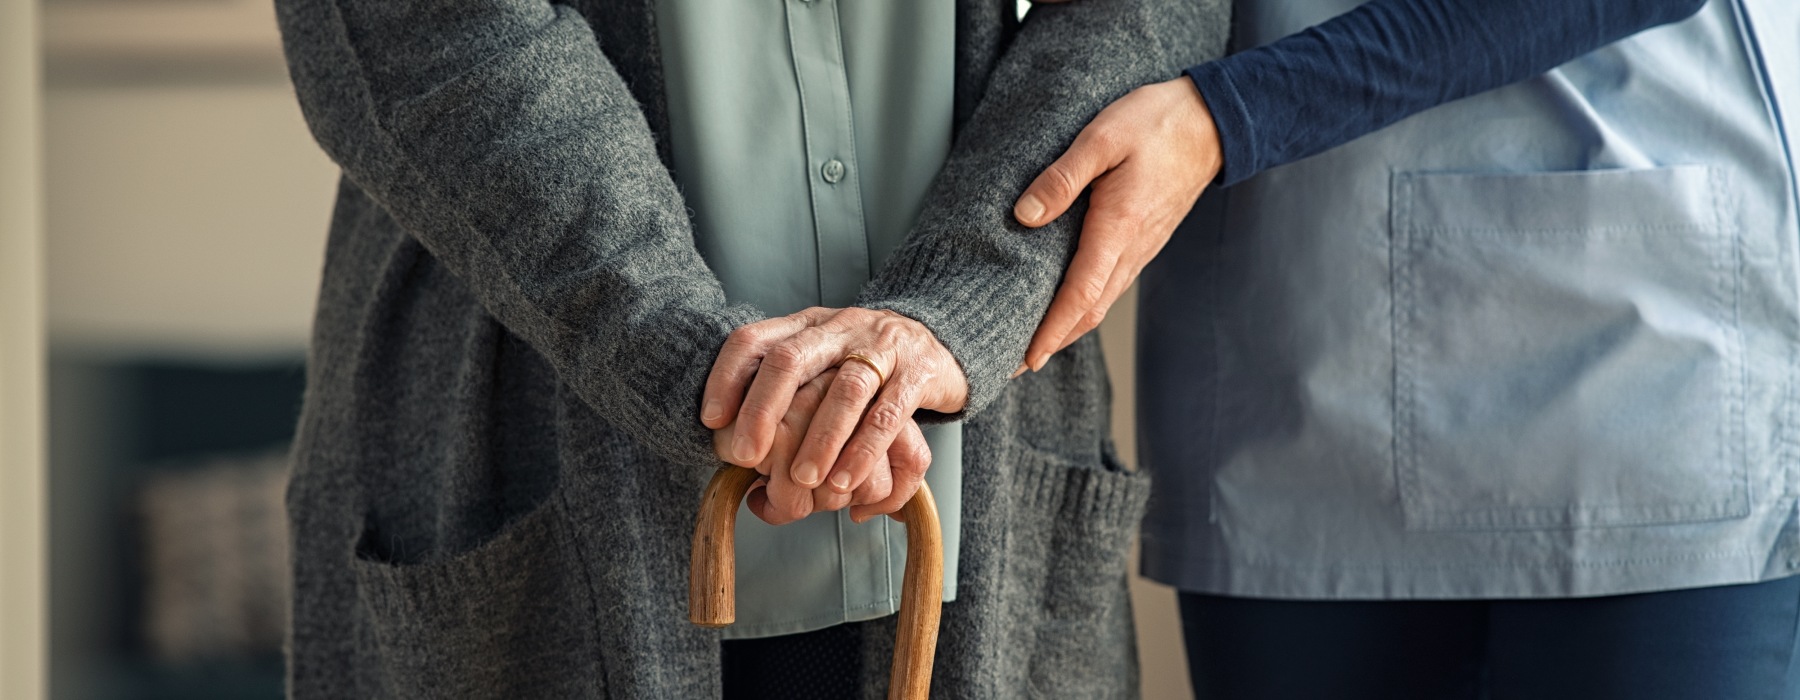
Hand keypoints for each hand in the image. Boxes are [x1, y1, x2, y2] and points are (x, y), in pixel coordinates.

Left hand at [701, 307, 966, 522]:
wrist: (941, 341)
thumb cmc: (866, 364)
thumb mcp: (821, 363)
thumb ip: (783, 397)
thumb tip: (739, 458)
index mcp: (806, 325)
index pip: (754, 339)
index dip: (727, 377)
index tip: (711, 420)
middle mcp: (839, 328)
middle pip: (791, 359)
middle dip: (763, 410)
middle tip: (745, 456)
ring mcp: (881, 347)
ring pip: (844, 389)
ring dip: (819, 439)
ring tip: (803, 481)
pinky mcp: (918, 373)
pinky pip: (888, 413)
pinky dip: (864, 450)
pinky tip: (846, 481)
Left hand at [1011, 76, 1221, 370]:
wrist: (1211, 122)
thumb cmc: (1157, 124)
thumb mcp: (1102, 138)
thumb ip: (1062, 178)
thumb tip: (1025, 215)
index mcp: (1118, 228)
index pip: (1080, 296)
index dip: (1051, 332)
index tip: (1025, 360)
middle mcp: (1131, 249)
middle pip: (1089, 312)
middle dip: (1052, 342)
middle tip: (1014, 364)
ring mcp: (1141, 249)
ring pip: (1101, 302)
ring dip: (1068, 328)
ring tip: (1033, 343)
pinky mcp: (1143, 241)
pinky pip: (1110, 285)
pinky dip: (1085, 306)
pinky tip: (1066, 304)